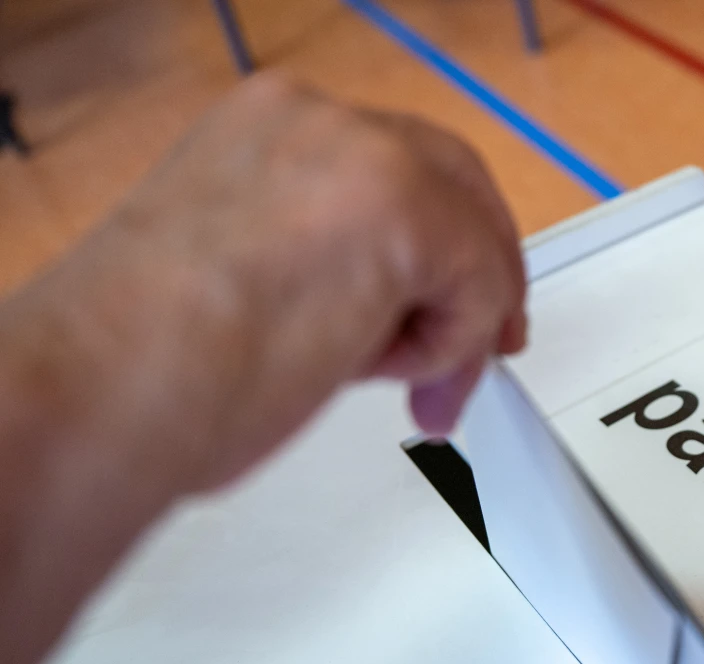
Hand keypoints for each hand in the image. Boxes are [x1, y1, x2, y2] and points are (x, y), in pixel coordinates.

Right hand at [29, 72, 525, 490]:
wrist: (103, 390)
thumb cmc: (142, 364)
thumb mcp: (247, 274)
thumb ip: (324, 261)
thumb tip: (386, 305)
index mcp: (266, 130)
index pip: (393, 166)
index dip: (441, 240)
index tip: (453, 301)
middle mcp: (315, 124)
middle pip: (453, 181)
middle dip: (481, 271)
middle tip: (490, 345)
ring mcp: (363, 156)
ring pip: (472, 237)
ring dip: (456, 327)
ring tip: (411, 390)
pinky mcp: (407, 211)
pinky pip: (480, 284)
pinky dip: (451, 344)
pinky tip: (385, 374)